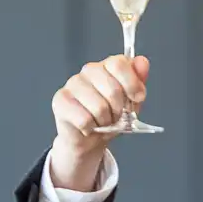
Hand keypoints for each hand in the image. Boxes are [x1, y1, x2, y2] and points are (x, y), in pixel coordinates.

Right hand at [48, 54, 148, 191]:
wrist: (90, 140)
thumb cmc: (110, 118)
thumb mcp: (131, 102)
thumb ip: (138, 82)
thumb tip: (142, 61)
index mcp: (106, 67)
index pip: (119, 64)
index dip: (132, 84)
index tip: (137, 98)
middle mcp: (88, 71)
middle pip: (113, 89)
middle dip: (119, 110)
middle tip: (115, 115)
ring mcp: (72, 84)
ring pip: (100, 107)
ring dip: (105, 122)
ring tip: (101, 122)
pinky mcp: (60, 100)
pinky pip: (84, 119)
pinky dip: (91, 128)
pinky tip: (88, 126)